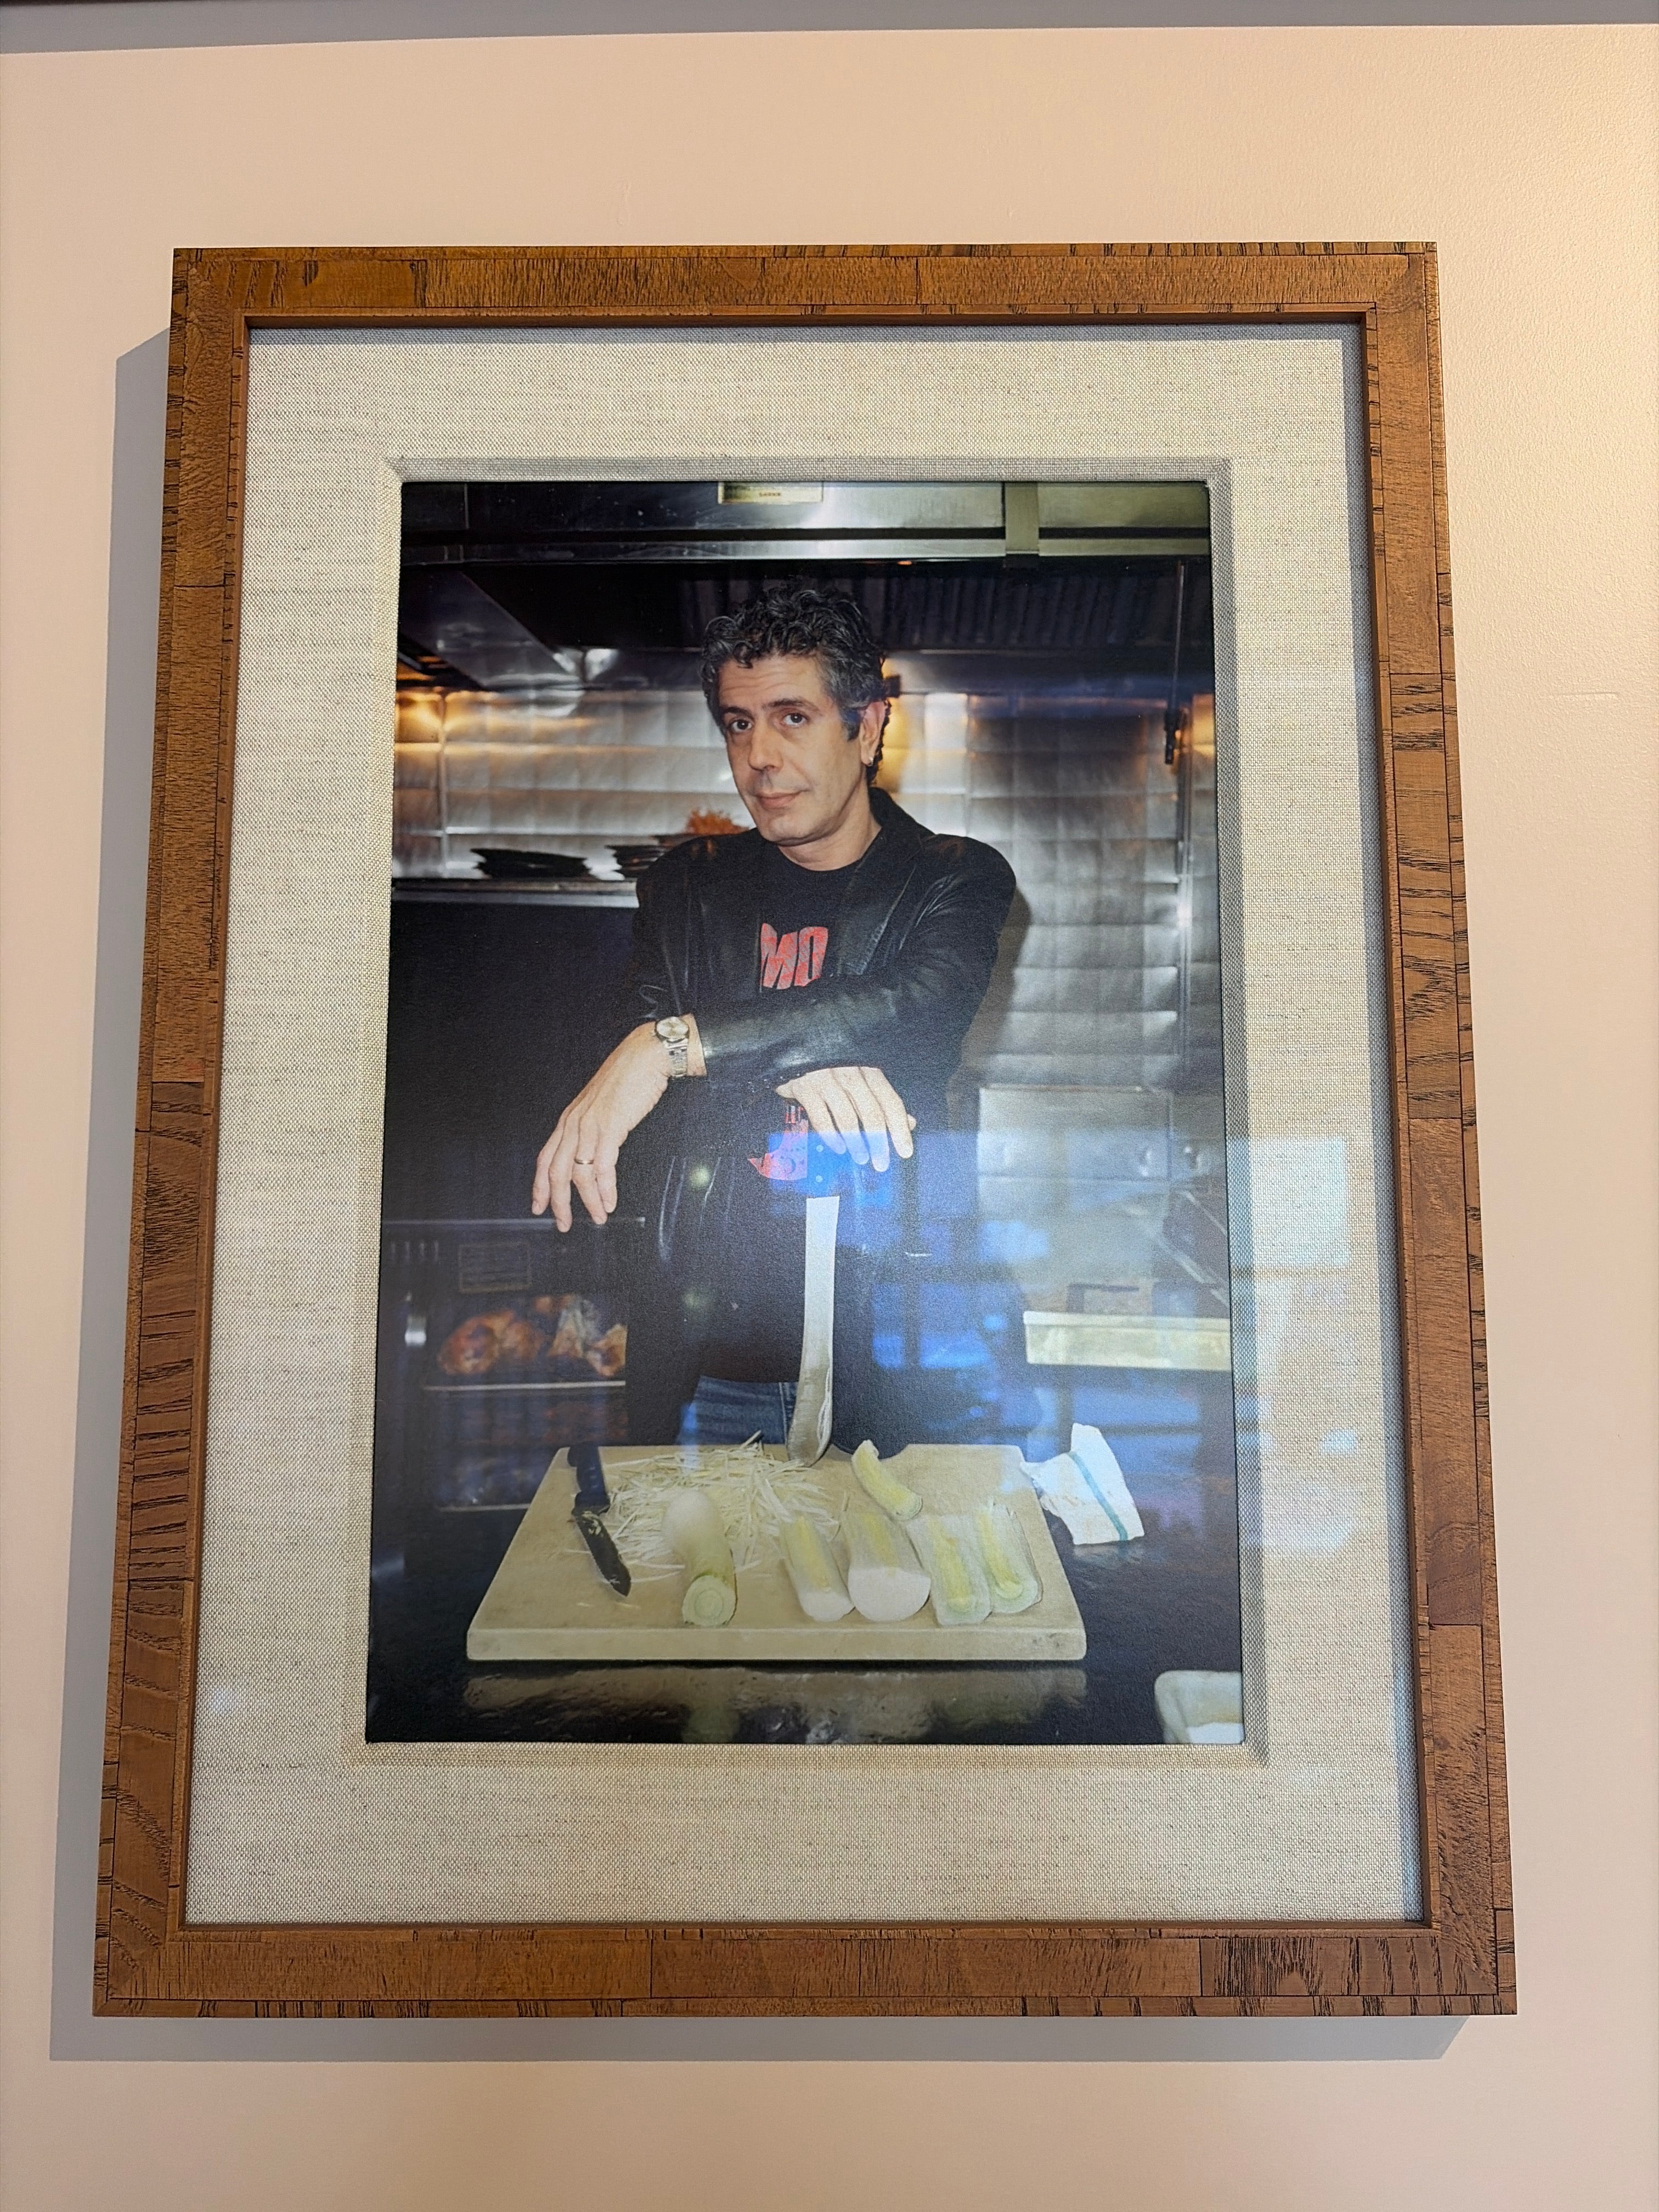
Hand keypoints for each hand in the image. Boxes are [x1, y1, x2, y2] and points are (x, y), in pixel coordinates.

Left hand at [532, 1025, 668, 1229]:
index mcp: (569, 1120)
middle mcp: (573, 1124)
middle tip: (564, 1224)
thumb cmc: (626, 1080)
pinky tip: (610, 1201)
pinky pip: (602, 1166)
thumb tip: (592, 1154)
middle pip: (556, 1172)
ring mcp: (590, 1125)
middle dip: (558, 1203)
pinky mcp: (611, 1126)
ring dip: (588, 1201)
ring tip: (597, 1217)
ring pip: (578, 1173)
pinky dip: (605, 1188)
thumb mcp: (600, 1107)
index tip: (538, 1207)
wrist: (644, 1056)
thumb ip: (590, 1128)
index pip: (545, 1159)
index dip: (539, 1187)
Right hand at [774, 1065, 916, 1172]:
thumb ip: (883, 1100)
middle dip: (879, 1143)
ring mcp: (827, 1079)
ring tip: (861, 1158)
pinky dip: (831, 1137)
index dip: (899, 1129)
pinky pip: (821, 1117)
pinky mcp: (805, 1087)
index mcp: (869, 1070)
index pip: (891, 1102)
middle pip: (872, 1113)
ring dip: (856, 1142)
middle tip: (881, 1164)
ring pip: (848, 1117)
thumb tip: (910, 1123)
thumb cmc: (834, 1067)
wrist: (795, 1048)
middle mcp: (851, 1073)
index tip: (905, 1152)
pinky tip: (838, 1148)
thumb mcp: (862, 1078)